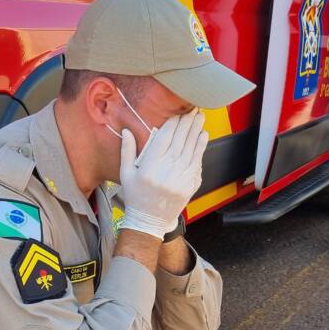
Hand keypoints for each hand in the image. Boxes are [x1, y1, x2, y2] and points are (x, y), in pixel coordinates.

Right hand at [118, 110, 208, 238]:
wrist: (149, 221)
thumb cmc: (135, 196)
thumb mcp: (125, 174)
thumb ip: (127, 151)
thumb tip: (127, 130)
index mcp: (149, 167)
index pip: (164, 138)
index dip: (173, 123)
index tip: (178, 113)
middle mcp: (166, 172)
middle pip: (180, 141)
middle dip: (187, 123)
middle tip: (193, 109)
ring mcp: (180, 179)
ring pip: (191, 149)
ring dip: (196, 131)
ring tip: (200, 118)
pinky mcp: (189, 186)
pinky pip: (197, 162)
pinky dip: (201, 148)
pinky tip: (203, 136)